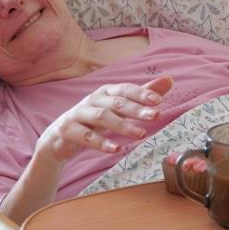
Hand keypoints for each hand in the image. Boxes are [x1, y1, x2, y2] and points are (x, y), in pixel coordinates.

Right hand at [38, 75, 173, 159]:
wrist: (59, 137)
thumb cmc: (93, 120)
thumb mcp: (117, 108)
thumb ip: (141, 96)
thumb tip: (169, 80)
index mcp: (105, 92)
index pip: (125, 89)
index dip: (141, 93)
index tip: (158, 101)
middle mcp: (92, 100)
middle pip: (116, 102)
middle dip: (136, 109)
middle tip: (156, 116)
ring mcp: (78, 114)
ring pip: (101, 117)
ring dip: (122, 126)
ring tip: (141, 134)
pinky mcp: (68, 130)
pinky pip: (85, 136)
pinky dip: (101, 143)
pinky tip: (116, 149)